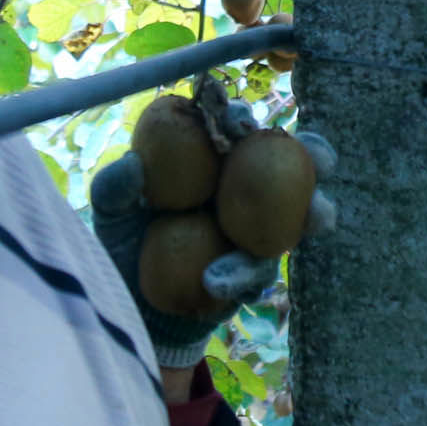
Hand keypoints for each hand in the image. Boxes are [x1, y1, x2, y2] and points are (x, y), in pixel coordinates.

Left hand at [89, 98, 338, 368]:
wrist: (129, 307)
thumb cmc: (122, 244)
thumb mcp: (111, 213)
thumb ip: (115, 187)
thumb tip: (134, 165)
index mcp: (213, 164)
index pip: (235, 130)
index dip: (241, 118)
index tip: (235, 123)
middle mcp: (243, 193)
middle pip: (291, 164)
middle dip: (314, 154)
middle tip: (316, 156)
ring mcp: (255, 236)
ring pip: (297, 221)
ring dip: (312, 213)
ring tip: (313, 214)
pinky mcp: (251, 277)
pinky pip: (257, 274)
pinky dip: (239, 275)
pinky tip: (215, 281)